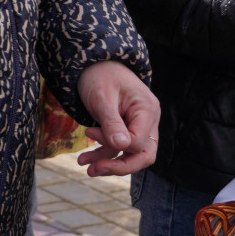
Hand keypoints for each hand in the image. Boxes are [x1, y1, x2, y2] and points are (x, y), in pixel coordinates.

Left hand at [76, 60, 160, 176]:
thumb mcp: (102, 98)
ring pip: (131, 156)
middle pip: (144, 155)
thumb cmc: (99, 76)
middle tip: (96, 170)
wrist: (94, 65)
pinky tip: (85, 160)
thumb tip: (121, 147)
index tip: (90, 132)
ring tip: (84, 167)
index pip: (138, 142)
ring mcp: (140, 127)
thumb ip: (112, 123)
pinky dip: (103, 155)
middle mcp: (149, 120)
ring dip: (108, 164)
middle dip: (120, 167)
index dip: (115, 144)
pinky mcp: (128, 131)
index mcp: (148, 109)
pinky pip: (120, 150)